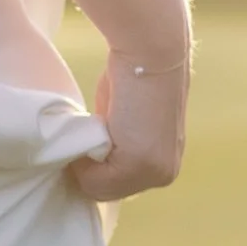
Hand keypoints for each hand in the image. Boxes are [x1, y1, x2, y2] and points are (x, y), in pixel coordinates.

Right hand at [73, 45, 189, 202]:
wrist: (150, 54)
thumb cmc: (135, 76)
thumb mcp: (126, 121)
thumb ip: (117, 142)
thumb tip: (93, 151)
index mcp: (164, 165)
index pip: (118, 186)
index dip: (95, 168)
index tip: (87, 142)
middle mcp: (164, 173)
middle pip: (107, 192)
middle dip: (88, 168)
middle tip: (87, 134)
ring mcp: (153, 171)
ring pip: (98, 188)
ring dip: (84, 163)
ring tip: (92, 129)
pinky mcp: (138, 163)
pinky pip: (93, 180)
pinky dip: (82, 160)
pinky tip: (94, 128)